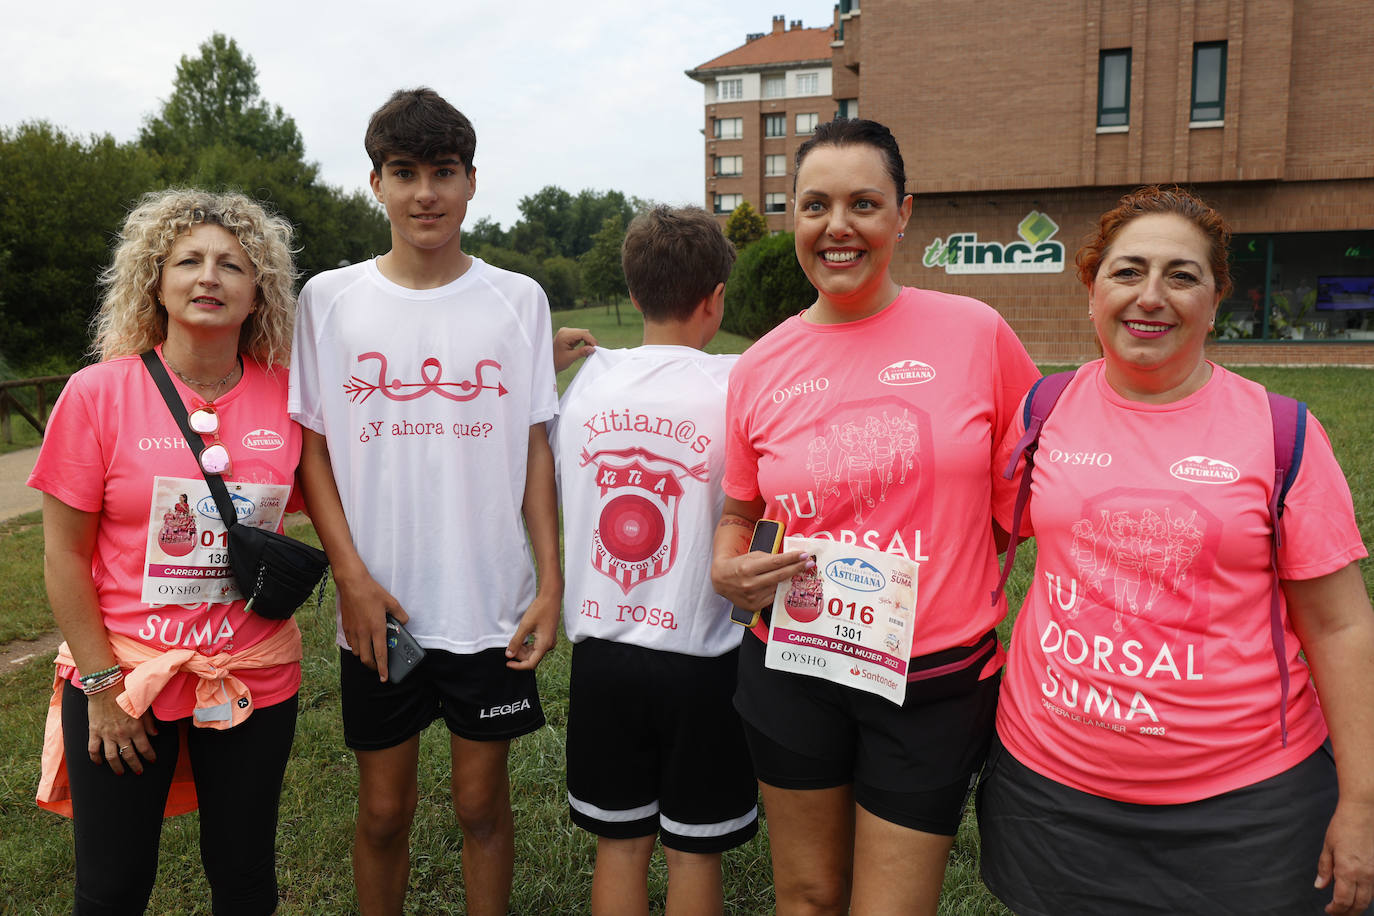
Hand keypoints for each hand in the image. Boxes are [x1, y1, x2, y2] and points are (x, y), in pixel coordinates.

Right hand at [86, 688, 157, 775]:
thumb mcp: (142, 708)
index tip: (152, 761)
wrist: (105, 688)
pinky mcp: (94, 732)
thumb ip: (149, 723)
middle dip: (135, 766)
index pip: (145, 748)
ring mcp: (107, 734)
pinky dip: (95, 758)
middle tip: (138, 771)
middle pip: (129, 756)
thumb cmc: (126, 696)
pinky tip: (99, 762)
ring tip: (120, 772)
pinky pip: (93, 750)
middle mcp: (122, 734)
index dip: (149, 756)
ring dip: (117, 767)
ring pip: (112, 757)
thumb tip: (155, 734)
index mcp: (135, 728)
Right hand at [337, 571, 406, 681]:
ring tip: (371, 655)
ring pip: (357, 653)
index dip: (382, 669)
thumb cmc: (372, 592)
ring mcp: (353, 631)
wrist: (352, 583)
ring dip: (364, 657)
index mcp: (376, 628)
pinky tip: (361, 643)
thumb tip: (405, 622)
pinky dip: (356, 648)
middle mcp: (363, 633)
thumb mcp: (391, 602)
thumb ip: (400, 614)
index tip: (384, 678)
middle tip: (379, 668)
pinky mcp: (346, 627)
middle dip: (373, 667)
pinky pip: (351, 643)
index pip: (380, 654)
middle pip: (366, 659)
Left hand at [506, 592, 558, 669]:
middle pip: (531, 658)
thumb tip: (509, 655)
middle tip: (510, 644)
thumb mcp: (525, 626)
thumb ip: (516, 641)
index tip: (507, 663)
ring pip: (533, 652)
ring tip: (516, 638)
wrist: (550, 598)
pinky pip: (536, 646)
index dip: (518, 666)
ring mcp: (549, 641)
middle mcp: (549, 645)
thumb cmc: (540, 609)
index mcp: (544, 645)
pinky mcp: (547, 637)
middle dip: (519, 654)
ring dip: (522, 649)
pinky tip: (522, 637)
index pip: (530, 663)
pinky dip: (527, 644)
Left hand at [553, 327, 596, 371]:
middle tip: (593, 351)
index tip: (596, 348)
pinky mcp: (568, 335)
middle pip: (583, 332)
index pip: (582, 333)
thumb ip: (582, 352)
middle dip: (590, 341)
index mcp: (564, 335)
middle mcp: (565, 331)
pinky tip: (585, 349)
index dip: (591, 340)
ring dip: (587, 342)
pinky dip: (584, 342)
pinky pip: (580, 336)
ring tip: (588, 352)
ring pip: (583, 334)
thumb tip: (593, 349)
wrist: (549, 363)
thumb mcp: (570, 358)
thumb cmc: (557, 361)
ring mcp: (566, 332)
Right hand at [712, 548, 813, 611]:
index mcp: (748, 568)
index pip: (775, 562)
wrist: (721, 581)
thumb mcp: (751, 557)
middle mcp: (750, 584)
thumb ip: (769, 558)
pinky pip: (772, 596)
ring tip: (798, 572)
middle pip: (780, 575)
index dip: (791, 559)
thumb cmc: (738, 565)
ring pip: (778, 587)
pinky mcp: (755, 606)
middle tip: (810, 563)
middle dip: (797, 568)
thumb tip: (790, 559)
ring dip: (790, 579)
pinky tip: (782, 584)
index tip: (804, 555)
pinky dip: (778, 589)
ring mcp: (753, 597)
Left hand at [1317, 798, 1373, 913]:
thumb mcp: (1328, 847)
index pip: (1343, 901)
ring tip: (1347, 908)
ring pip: (1369, 899)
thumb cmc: (1343, 826)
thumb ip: (1325, 868)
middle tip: (1337, 914)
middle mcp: (1365, 875)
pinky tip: (1358, 894)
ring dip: (1358, 906)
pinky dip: (1366, 895)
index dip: (1335, 910)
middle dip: (1348, 913)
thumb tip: (1320, 886)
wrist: (1363, 812)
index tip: (1328, 910)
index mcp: (1348, 871)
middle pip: (1359, 904)